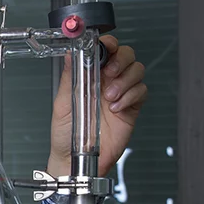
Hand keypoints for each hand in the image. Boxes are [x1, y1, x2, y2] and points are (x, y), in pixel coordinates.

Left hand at [46, 35, 146, 177]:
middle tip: (110, 73)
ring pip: (137, 71)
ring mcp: (120, 94)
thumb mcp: (62, 103)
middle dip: (121, 60)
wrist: (74, 159)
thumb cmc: (65, 134)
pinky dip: (131, 96)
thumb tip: (70, 54)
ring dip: (125, 80)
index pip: (105, 50)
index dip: (109, 44)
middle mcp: (106, 82)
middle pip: (126, 55)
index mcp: (89, 76)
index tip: (106, 47)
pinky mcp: (130, 108)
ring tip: (110, 96)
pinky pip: (141, 92)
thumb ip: (70, 78)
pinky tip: (117, 107)